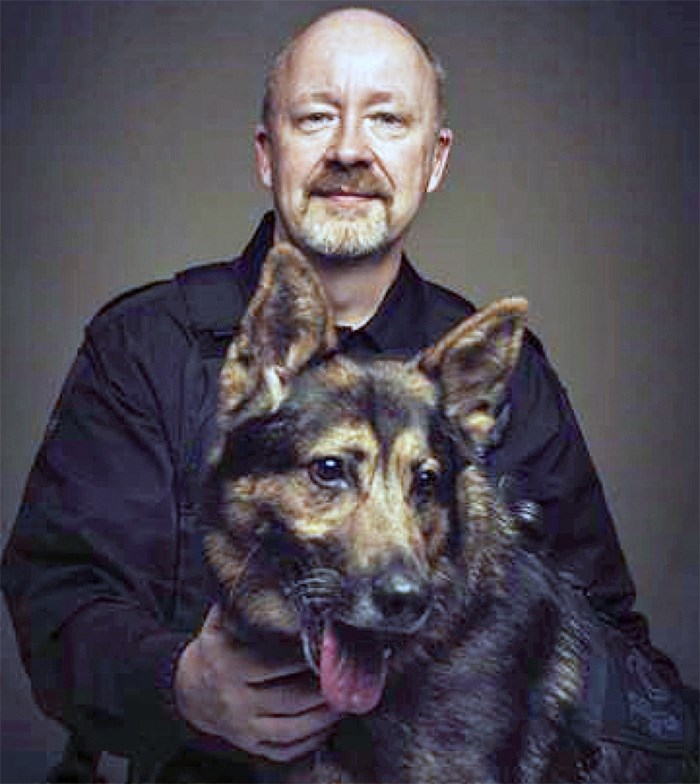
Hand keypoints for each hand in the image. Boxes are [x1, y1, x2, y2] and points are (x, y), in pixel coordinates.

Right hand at [174, 605, 339, 761]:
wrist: (189, 688)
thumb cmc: (217, 647)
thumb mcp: (222, 620)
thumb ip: (245, 599)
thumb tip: (270, 568)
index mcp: (229, 664)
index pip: (276, 663)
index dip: (308, 656)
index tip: (331, 645)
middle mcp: (234, 699)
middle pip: (291, 699)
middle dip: (324, 687)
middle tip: (348, 673)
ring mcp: (243, 727)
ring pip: (294, 729)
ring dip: (325, 715)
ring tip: (345, 697)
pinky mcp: (251, 745)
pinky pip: (287, 750)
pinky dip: (312, 740)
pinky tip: (327, 722)